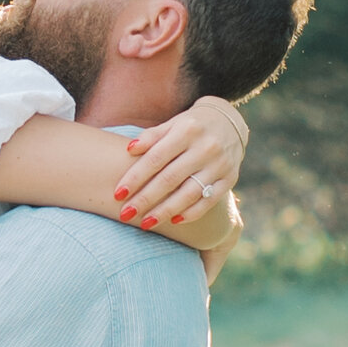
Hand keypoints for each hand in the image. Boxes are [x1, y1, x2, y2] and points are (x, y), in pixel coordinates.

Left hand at [118, 90, 248, 231]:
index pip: (156, 158)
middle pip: (170, 179)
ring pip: (189, 193)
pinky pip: (209, 201)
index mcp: (187, 130)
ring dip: (165, 211)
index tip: (118, 194)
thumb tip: (129, 150)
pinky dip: (191, 213)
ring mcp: (220, 165)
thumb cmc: (191, 126)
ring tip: (145, 223)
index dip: (135, 177)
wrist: (230, 123)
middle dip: (145, 199)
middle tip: (125, 214)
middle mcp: (206, 147)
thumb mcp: (172, 124)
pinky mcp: (229, 179)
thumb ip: (152, 136)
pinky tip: (173, 222)